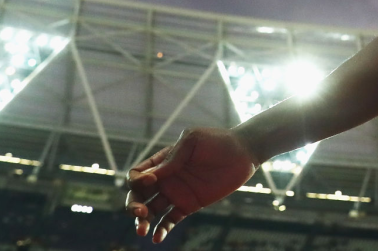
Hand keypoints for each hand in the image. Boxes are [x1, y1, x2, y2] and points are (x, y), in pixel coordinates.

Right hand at [125, 127, 257, 242]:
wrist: (244, 153)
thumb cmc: (218, 141)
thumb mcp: (193, 140)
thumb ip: (173, 156)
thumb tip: (150, 176)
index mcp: (163, 161)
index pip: (138, 174)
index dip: (137, 181)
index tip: (151, 181)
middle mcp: (166, 179)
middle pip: (138, 195)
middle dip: (133, 205)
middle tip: (140, 212)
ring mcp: (177, 193)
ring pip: (151, 211)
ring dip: (143, 221)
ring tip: (143, 230)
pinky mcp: (189, 205)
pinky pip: (170, 220)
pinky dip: (162, 230)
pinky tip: (157, 238)